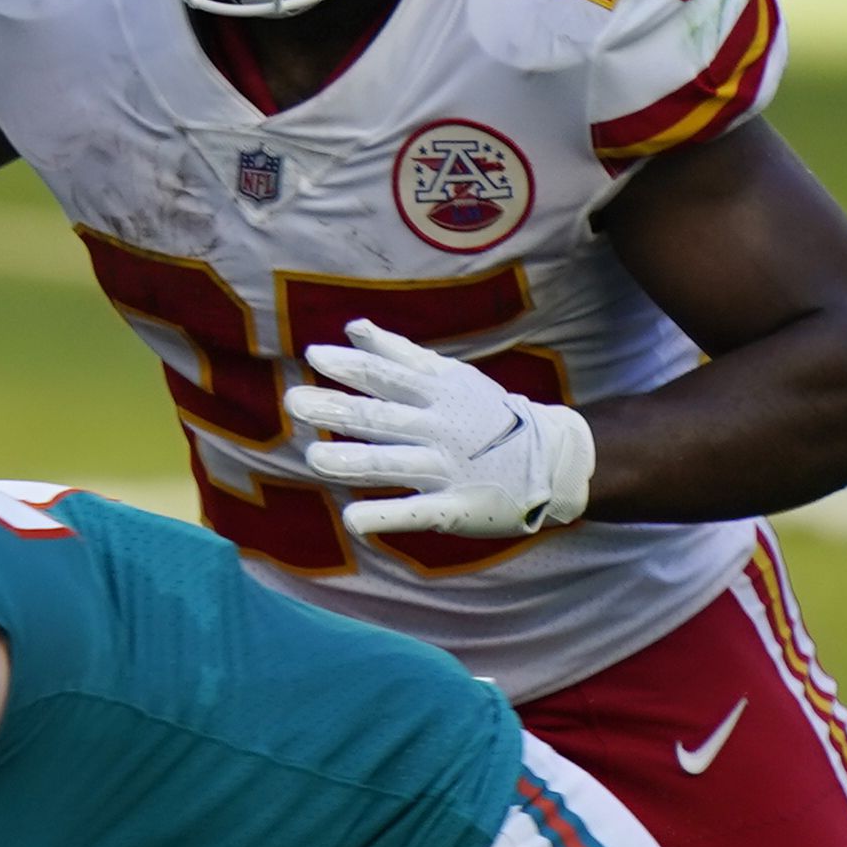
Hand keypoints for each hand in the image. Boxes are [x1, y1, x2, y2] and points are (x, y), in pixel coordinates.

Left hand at [286, 318, 595, 539]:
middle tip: (294, 402)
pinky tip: (353, 520)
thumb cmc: (486, 414)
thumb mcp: (449, 376)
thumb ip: (399, 354)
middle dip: (337, 409)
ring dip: (353, 461)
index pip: (386, 376)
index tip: (313, 356)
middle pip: (380, 417)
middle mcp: (438, 428)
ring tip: (314, 458)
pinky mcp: (456, 507)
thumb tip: (353, 326)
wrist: (552, 458)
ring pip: (393, 463)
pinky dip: (386, 517)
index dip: (351, 365)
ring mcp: (447, 467)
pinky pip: (417, 512)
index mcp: (436, 394)